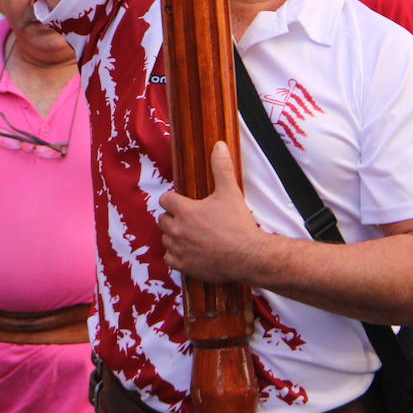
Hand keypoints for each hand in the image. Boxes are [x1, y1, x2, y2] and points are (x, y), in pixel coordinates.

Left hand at [158, 142, 261, 281]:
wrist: (249, 256)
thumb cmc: (239, 225)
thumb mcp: (230, 192)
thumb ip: (221, 168)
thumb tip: (219, 145)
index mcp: (185, 210)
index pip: (165, 199)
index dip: (174, 199)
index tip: (183, 202)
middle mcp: (177, 229)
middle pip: (163, 219)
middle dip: (173, 218)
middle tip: (190, 220)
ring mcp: (179, 249)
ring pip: (166, 239)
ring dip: (174, 236)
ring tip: (191, 235)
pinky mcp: (183, 266)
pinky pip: (169, 258)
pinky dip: (176, 256)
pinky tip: (189, 252)